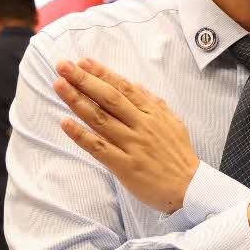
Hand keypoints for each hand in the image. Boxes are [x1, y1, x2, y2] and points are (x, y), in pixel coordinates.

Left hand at [54, 58, 198, 212]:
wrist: (190, 187)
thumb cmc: (180, 156)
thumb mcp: (174, 124)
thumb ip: (156, 104)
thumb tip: (138, 86)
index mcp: (153, 114)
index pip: (124, 88)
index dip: (102, 74)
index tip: (83, 62)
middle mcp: (142, 126)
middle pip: (109, 98)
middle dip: (84, 80)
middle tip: (63, 66)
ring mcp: (133, 145)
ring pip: (101, 119)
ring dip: (78, 100)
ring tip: (60, 85)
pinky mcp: (125, 166)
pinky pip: (99, 148)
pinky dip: (81, 135)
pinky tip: (65, 123)